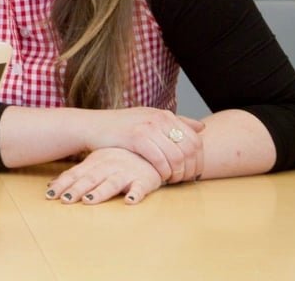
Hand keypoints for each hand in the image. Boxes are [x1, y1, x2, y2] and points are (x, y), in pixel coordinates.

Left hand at [45, 147, 162, 204]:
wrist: (148, 151)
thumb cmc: (117, 159)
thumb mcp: (95, 163)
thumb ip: (75, 174)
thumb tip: (51, 185)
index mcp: (95, 162)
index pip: (75, 174)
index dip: (62, 184)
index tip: (49, 195)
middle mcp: (109, 166)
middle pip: (90, 179)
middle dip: (76, 189)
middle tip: (64, 200)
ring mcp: (126, 172)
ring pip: (111, 183)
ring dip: (100, 192)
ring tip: (88, 200)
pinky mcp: (143, 180)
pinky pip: (139, 188)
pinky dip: (135, 194)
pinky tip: (129, 201)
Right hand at [86, 107, 204, 184]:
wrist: (92, 126)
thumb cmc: (121, 127)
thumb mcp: (149, 120)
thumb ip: (176, 123)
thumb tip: (202, 128)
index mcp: (166, 115)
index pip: (196, 139)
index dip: (199, 160)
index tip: (193, 172)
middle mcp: (160, 118)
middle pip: (190, 149)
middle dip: (190, 169)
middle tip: (183, 180)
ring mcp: (148, 127)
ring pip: (177, 157)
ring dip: (177, 173)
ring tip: (171, 180)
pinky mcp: (136, 138)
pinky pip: (160, 160)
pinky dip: (163, 172)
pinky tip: (159, 177)